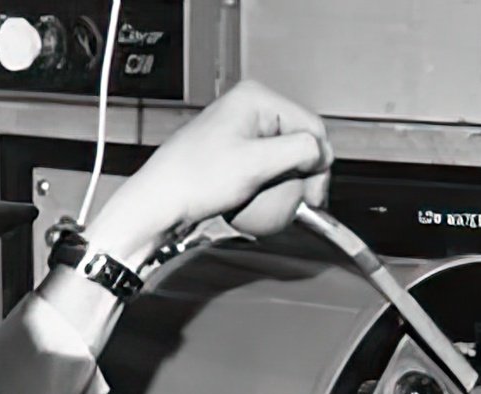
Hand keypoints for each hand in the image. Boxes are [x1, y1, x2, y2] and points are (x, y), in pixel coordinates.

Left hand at [86, 81, 332, 266]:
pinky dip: (269, 188)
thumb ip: (297, 152)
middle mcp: (250, 107)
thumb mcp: (255, 164)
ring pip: (284, 158)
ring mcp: (241, 129)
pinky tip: (263, 206)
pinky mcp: (233, 152)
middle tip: (301, 206)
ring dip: (287, 185)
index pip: (310, 126)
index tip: (315, 198)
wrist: (158, 202)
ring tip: (280, 208)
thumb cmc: (196, 180)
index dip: (320, 164)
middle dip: (304, 176)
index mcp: (256, 97)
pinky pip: (265, 168)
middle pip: (299, 142)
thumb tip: (322, 153)